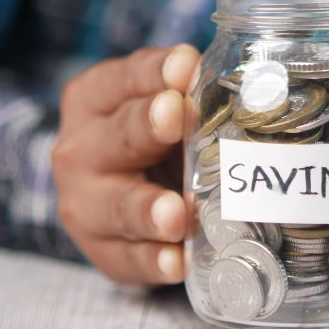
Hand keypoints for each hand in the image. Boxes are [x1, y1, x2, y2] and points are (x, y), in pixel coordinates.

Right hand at [52, 44, 199, 284]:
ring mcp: (85, 205)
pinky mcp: (103, 252)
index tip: (186, 65)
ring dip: (148, 210)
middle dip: (148, 127)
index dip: (156, 72)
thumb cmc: (151, 138)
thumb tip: (248, 81)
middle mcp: (81, 149)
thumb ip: (189, 92)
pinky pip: (128, 259)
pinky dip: (154, 262)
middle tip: (176, 116)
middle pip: (118, 136)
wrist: (113, 195)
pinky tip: (178, 262)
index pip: (124, 79)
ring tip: (176, 214)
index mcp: (93, 99)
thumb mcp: (161, 106)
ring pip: (118, 206)